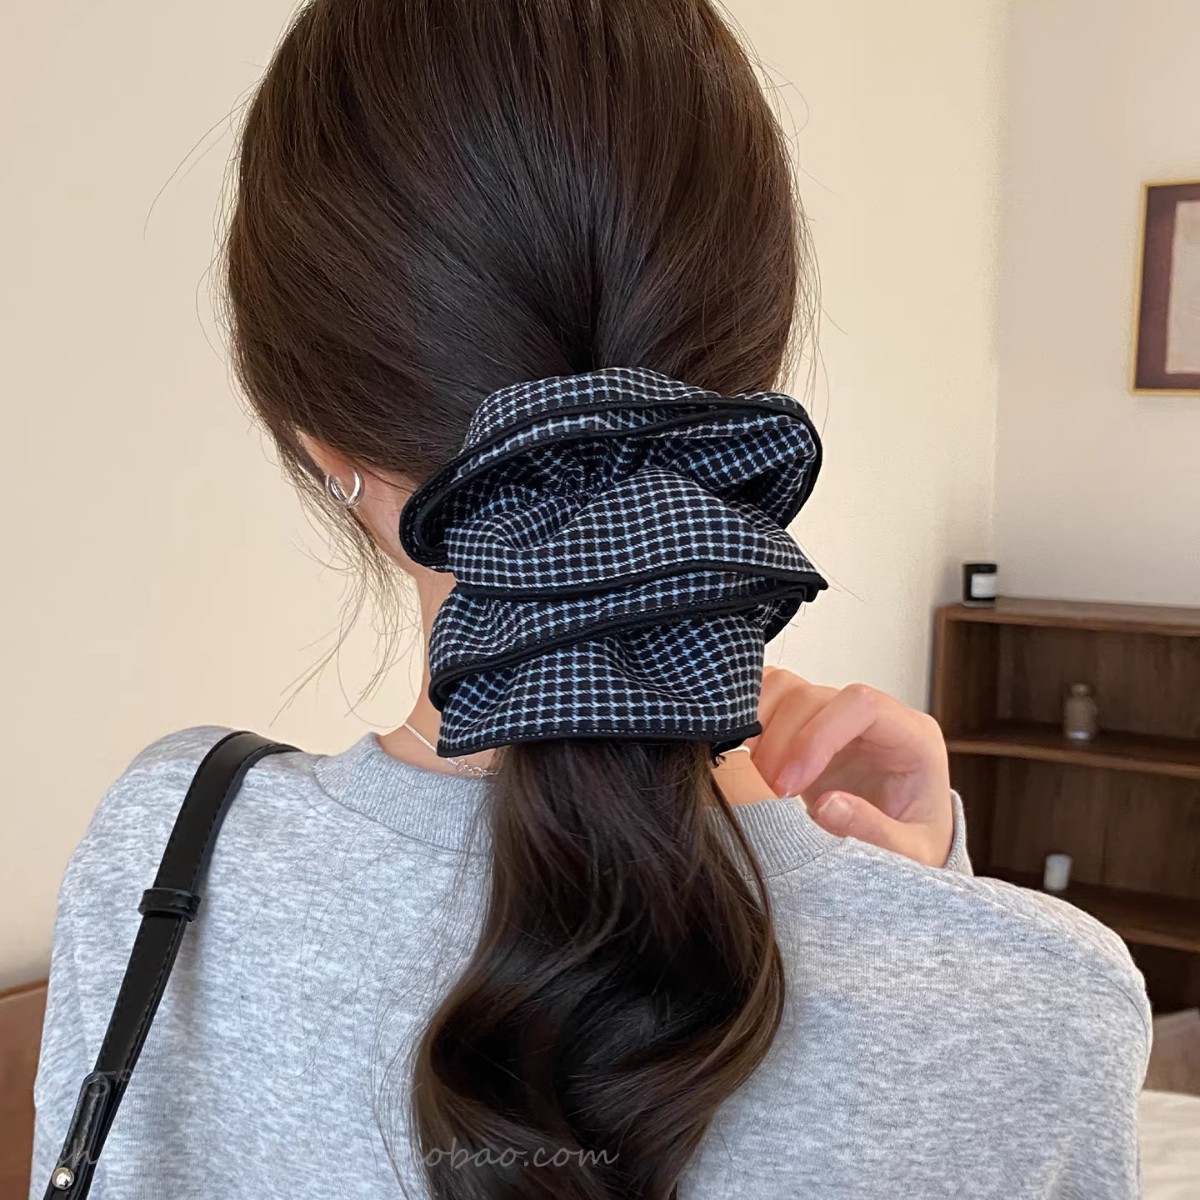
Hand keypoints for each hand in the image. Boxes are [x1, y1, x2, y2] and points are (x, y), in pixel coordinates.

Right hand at [748, 669, 953, 866]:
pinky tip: (746, 761)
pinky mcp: (807, 724)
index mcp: (912, 737)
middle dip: (781, 744)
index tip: (790, 785)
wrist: (905, 848)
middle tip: (767, 794)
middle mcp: (873, 717)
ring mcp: (836, 716)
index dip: (817, 736)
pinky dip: (749, 722)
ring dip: (758, 730)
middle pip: (813, 697)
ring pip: (785, 690)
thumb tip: (829, 805)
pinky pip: (770, 699)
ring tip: (754, 778)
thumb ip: (876, 833)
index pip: (861, 705)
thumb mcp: (911, 855)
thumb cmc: (915, 845)